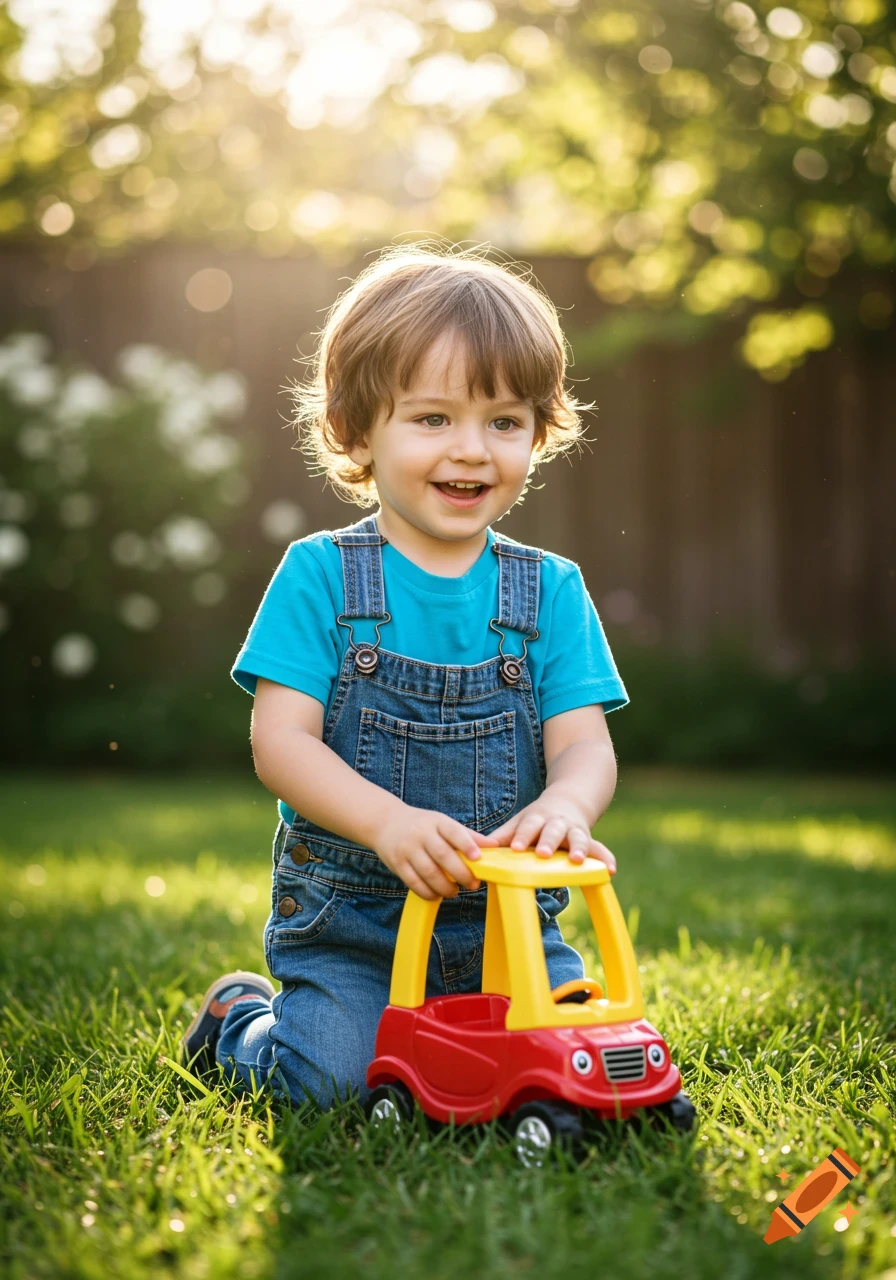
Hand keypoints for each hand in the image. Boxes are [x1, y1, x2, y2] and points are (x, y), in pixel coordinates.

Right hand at [373, 804, 492, 900]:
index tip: (478, 858)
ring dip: (445, 887)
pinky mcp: (397, 864)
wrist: (386, 823)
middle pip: (443, 856)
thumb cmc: (422, 825)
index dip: (467, 845)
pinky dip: (427, 892)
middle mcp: (421, 834)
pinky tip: (437, 895)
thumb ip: (467, 835)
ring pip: (428, 872)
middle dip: (461, 873)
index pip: (454, 831)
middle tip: (473, 884)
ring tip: (454, 892)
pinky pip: (413, 882)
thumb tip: (494, 846)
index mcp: (437, 822)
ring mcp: (408, 849)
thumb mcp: (443, 823)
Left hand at [479, 795, 616, 873]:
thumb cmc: (538, 818)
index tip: (515, 848)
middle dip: (548, 842)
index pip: (528, 826)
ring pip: (577, 838)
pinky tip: (610, 870)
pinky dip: (606, 859)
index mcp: (538, 818)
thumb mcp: (520, 821)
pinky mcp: (589, 840)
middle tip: (542, 854)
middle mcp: (558, 823)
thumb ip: (503, 835)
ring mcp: (575, 830)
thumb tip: (482, 849)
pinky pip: (600, 849)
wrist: (569, 799)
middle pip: (553, 831)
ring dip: (578, 848)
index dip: (522, 836)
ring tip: (576, 860)